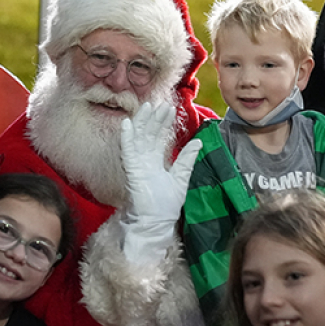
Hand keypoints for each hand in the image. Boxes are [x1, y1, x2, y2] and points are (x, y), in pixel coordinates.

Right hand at [121, 102, 201, 223]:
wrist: (157, 221)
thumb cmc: (166, 205)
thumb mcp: (181, 178)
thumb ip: (187, 160)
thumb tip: (198, 142)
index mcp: (155, 161)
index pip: (159, 138)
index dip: (164, 124)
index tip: (171, 110)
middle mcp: (144, 160)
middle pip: (148, 134)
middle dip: (155, 119)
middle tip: (162, 104)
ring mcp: (136, 164)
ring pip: (137, 138)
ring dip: (142, 122)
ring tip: (147, 107)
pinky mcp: (131, 170)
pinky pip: (127, 151)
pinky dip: (126, 138)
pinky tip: (127, 124)